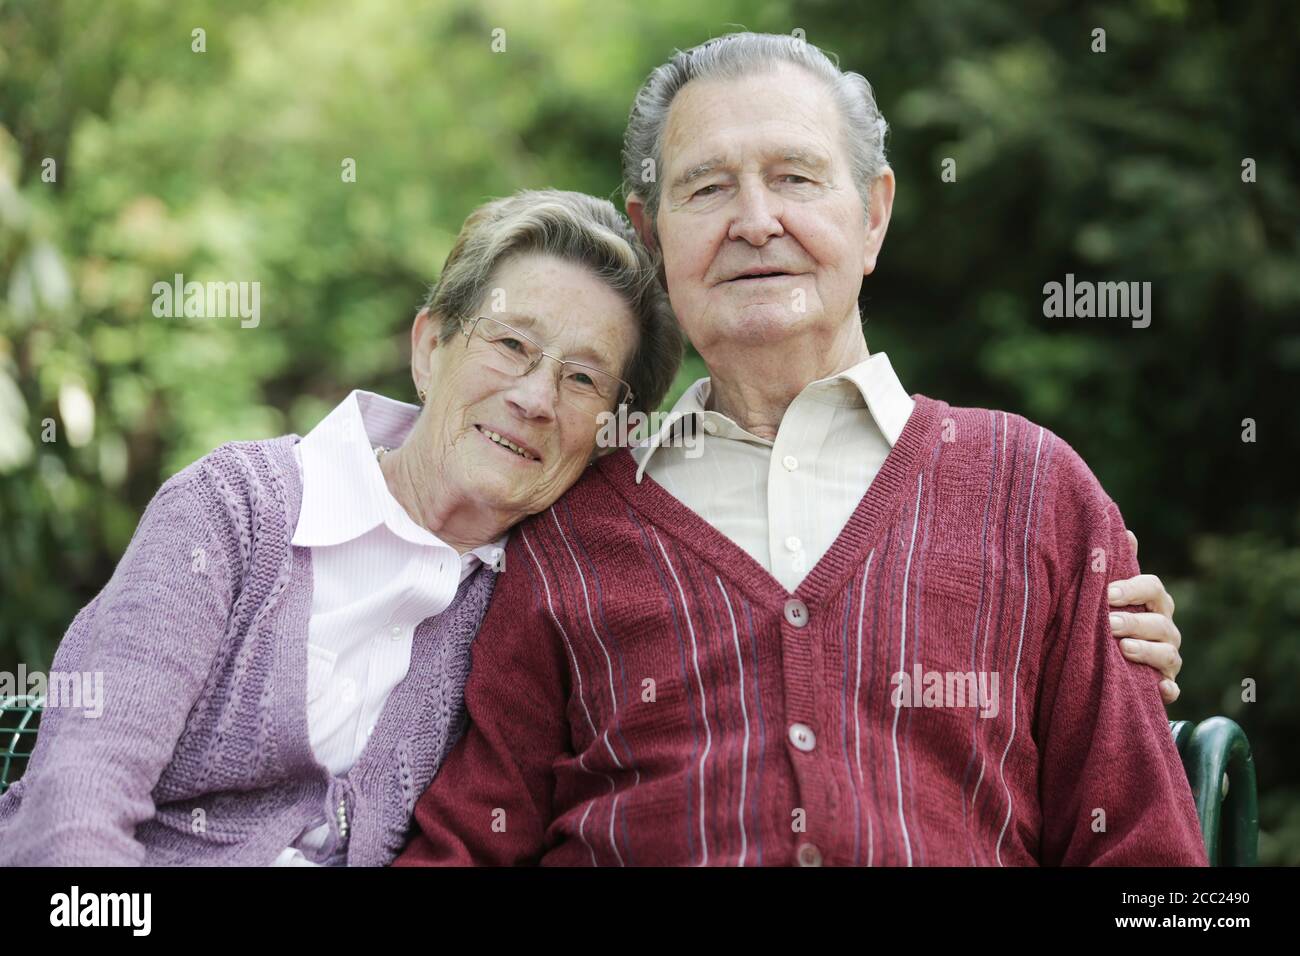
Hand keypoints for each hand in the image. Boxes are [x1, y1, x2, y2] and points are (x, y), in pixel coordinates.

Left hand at [1109, 530, 1181, 704]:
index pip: (1153, 588)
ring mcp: (1168, 658)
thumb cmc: (1110, 617)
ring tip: (1123, 649)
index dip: (1133, 588)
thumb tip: (1125, 531)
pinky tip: (1159, 689)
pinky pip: (1172, 690)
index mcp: (1153, 602)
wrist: (1109, 661)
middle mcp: (1166, 629)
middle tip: (1109, 623)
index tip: (1108, 592)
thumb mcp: (1110, 592)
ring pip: (1169, 654)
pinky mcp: (1164, 686)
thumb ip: (1116, 566)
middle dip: (1135, 622)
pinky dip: (1168, 690)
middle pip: (1160, 622)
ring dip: (1148, 651)